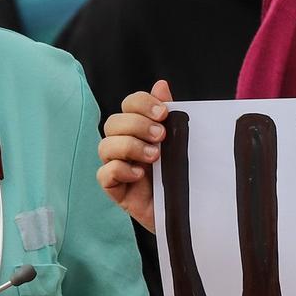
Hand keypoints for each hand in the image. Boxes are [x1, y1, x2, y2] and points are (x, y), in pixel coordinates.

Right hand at [96, 80, 171, 231]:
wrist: (191, 210)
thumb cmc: (184, 174)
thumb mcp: (182, 142)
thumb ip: (170, 115)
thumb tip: (161, 84)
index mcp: (140, 128)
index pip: (129, 104)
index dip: (141, 103)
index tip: (163, 113)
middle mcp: (125, 144)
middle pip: (114, 122)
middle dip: (137, 125)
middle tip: (162, 136)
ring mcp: (117, 166)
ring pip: (105, 145)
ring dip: (130, 146)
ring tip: (155, 157)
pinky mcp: (115, 188)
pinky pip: (104, 174)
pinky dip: (120, 170)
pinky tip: (140, 175)